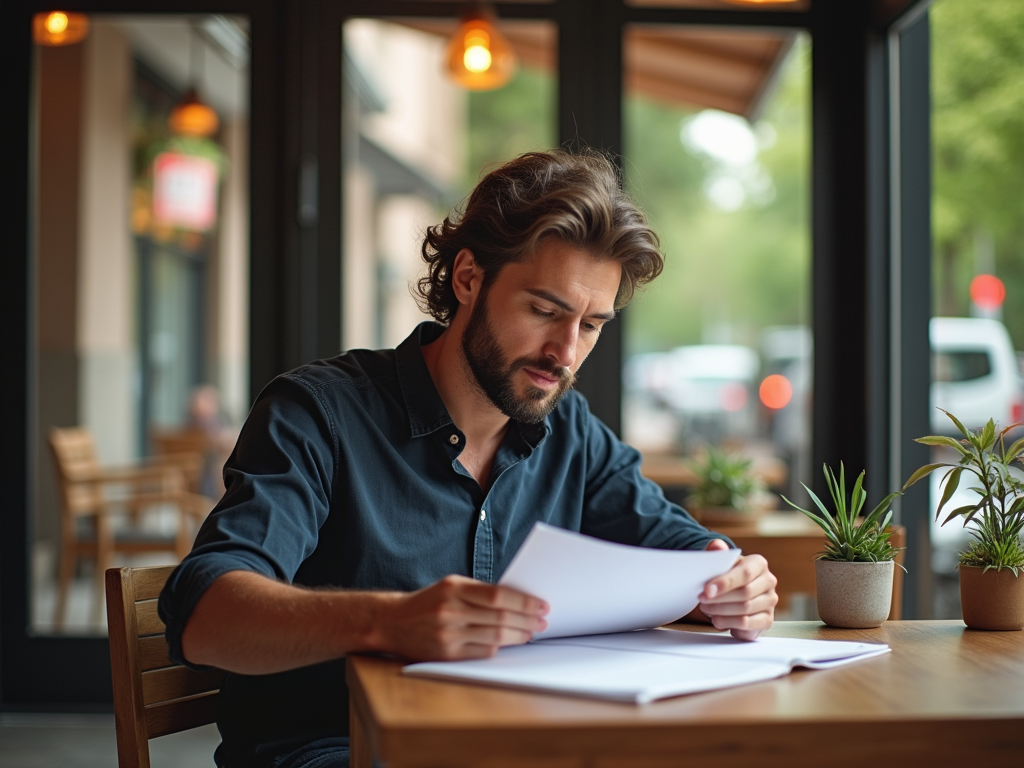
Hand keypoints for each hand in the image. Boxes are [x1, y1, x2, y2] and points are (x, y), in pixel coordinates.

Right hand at [376, 575, 548, 660]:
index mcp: (453, 588)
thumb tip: (518, 600)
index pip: (498, 595)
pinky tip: (509, 642)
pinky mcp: (446, 655)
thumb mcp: (450, 586)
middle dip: (527, 620)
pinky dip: (499, 647)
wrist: (392, 622)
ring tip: (530, 633)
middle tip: (542, 621)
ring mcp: (448, 634)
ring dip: (518, 636)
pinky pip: (482, 652)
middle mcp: (450, 611)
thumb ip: (480, 592)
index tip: (541, 605)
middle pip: (500, 618)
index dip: (524, 601)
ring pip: (495, 637)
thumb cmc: (428, 602)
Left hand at [699, 540, 777, 640]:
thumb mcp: (720, 560)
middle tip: (702, 600)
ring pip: (745, 611)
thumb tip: (717, 547)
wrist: (734, 589)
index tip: (707, 590)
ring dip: (721, 612)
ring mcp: (770, 602)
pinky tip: (717, 619)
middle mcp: (769, 582)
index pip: (744, 574)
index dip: (725, 583)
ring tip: (707, 608)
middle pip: (745, 594)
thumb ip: (716, 551)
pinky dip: (729, 624)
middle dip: (719, 599)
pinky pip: (747, 625)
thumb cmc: (726, 573)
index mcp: (759, 564)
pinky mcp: (767, 619)